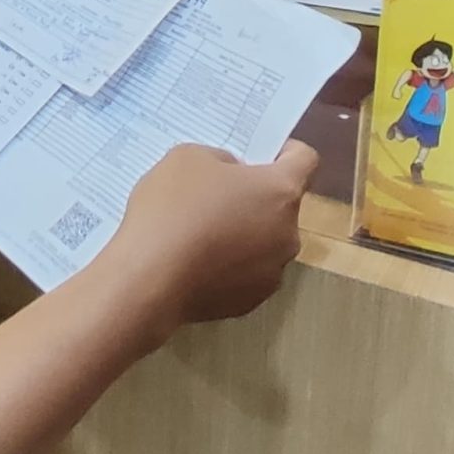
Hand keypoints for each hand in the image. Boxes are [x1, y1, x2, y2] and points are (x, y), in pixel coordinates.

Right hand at [100, 141, 319, 331]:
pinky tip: (195, 265)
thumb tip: (232, 179)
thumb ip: (221, 159)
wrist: (148, 280)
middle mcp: (288, 233)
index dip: (285, 152)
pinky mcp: (252, 302)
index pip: (305, 159)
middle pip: (282, 205)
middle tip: (215, 197)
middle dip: (256, 198)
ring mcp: (273, 272)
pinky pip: (246, 274)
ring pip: (265, 242)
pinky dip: (229, 267)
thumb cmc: (172, 209)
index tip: (259, 156)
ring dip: (244, 234)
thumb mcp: (188, 158)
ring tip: (200, 236)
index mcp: (280, 191)